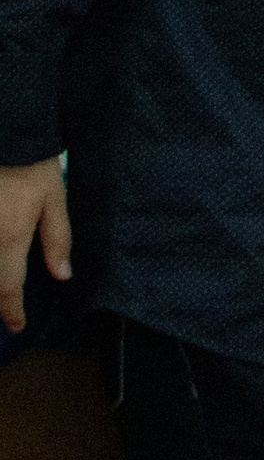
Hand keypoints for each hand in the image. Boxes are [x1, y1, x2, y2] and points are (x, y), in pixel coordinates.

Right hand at [0, 156, 68, 335]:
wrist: (7, 132)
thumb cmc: (31, 162)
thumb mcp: (54, 198)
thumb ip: (57, 239)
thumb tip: (62, 275)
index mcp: (8, 238)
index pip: (7, 289)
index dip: (11, 312)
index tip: (16, 326)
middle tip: (7, 309)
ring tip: (2, 288)